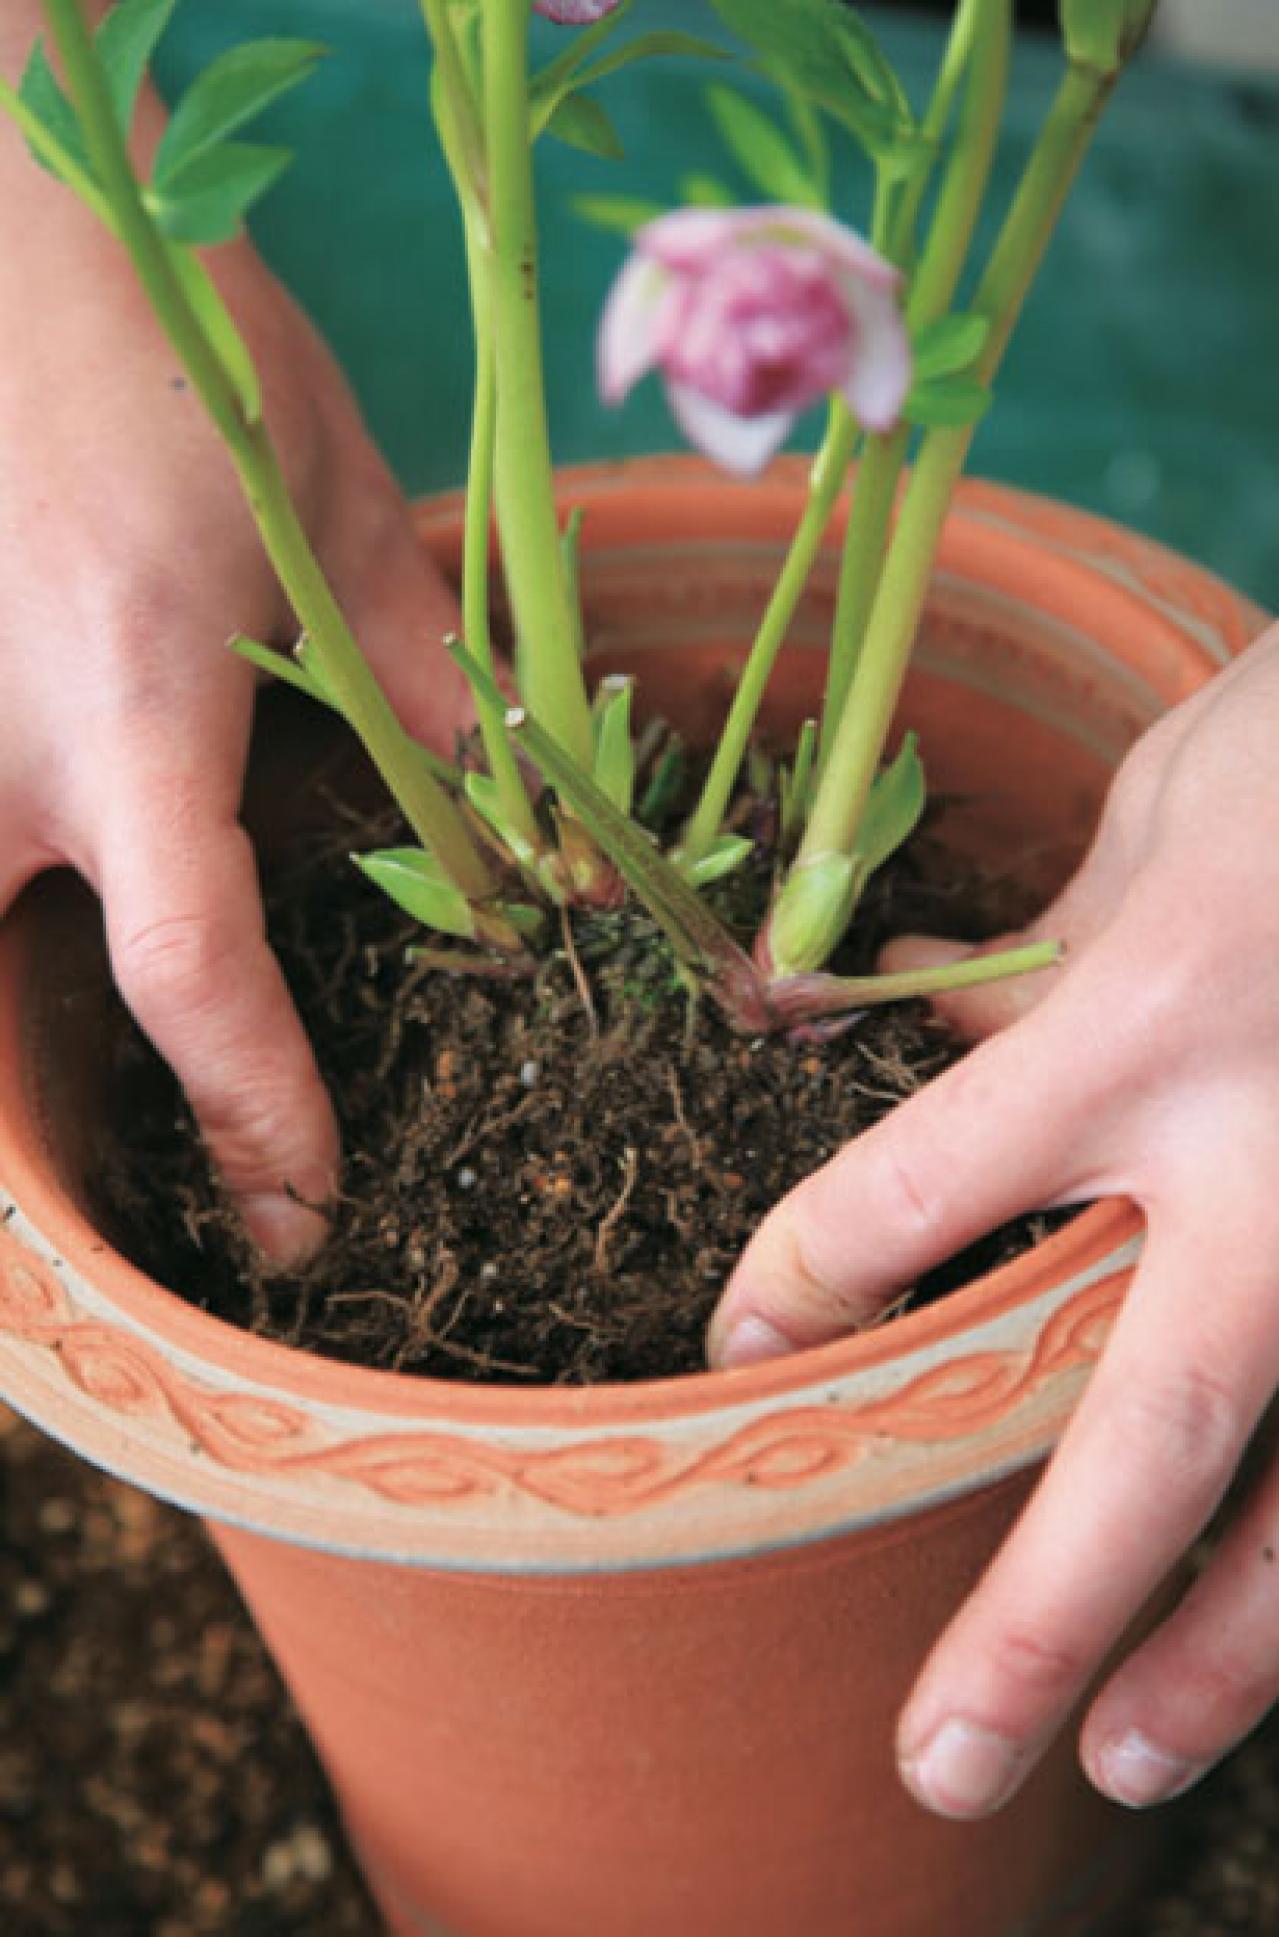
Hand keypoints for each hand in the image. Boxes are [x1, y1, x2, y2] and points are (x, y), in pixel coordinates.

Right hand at [0, 121, 467, 1262]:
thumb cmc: (168, 334)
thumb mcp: (333, 498)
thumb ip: (419, 672)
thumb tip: (518, 811)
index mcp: (129, 711)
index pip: (193, 970)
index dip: (258, 1109)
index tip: (310, 1198)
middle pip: (23, 1022)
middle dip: (122, 1133)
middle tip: (251, 1204)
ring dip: (43, 1036)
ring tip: (168, 1100)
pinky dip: (21, 936)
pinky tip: (79, 922)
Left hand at [709, 621, 1278, 1818]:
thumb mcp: (1155, 816)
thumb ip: (1044, 960)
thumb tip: (921, 1010)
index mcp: (1152, 1009)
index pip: (916, 1194)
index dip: (807, 1283)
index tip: (751, 1343)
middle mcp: (1272, 1141)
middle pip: (1137, 1424)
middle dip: (1037, 1611)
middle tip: (939, 1764)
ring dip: (1220, 1646)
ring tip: (1123, 1762)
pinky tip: (1267, 1629)